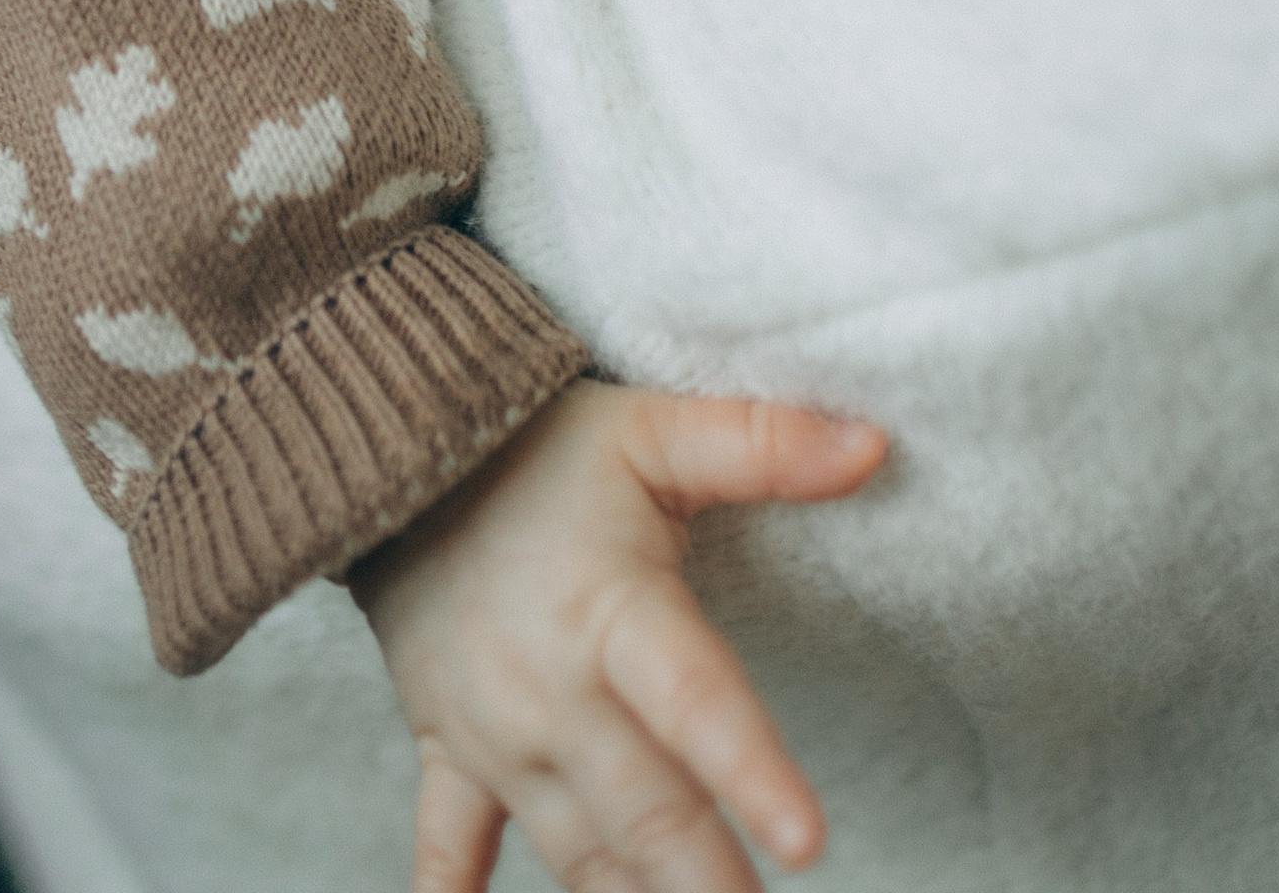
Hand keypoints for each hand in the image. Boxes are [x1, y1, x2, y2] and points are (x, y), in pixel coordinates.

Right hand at [348, 379, 886, 892]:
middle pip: (643, 806)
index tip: (808, 843)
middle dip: (707, 881)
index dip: (750, 771)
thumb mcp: (655, 431)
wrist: (403, 450)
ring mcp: (495, 734)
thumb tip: (875, 445)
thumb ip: (763, 443)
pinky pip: (448, 851)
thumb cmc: (544, 447)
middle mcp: (552, 688)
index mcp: (613, 608)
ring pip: (574, 849)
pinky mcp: (449, 754)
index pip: (694, 701)